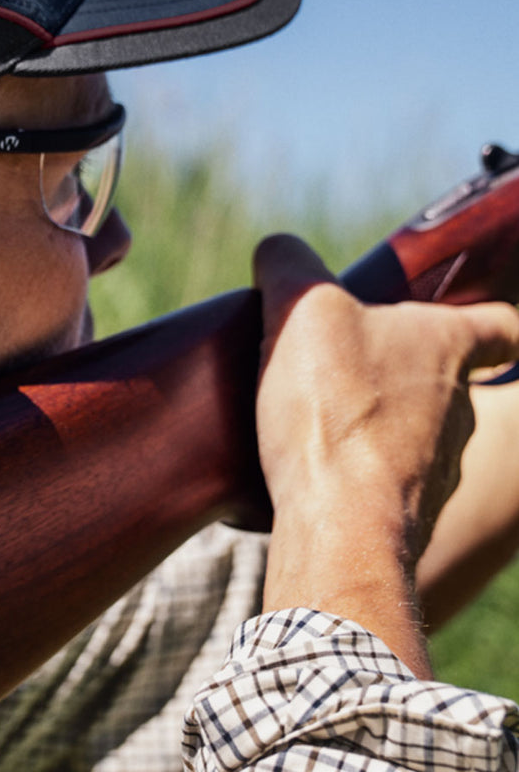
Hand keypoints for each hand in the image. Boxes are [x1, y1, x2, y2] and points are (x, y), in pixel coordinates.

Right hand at [253, 234, 518, 674]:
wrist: (338, 524)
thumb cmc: (335, 407)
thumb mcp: (302, 310)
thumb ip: (289, 266)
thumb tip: (276, 246)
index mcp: (447, 347)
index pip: (500, 325)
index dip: (487, 317)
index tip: (468, 317)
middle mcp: (457, 409)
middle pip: (442, 380)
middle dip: (397, 373)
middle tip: (338, 365)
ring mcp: (436, 468)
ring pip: (412, 435)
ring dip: (372, 427)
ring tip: (309, 421)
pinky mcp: (403, 515)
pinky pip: (380, 484)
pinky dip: (351, 474)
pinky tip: (305, 469)